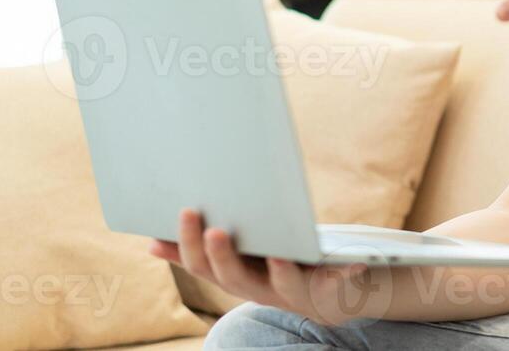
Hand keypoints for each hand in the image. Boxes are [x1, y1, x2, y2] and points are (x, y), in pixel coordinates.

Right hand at [148, 208, 371, 326]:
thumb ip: (200, 251)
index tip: (187, 210)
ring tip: (278, 254)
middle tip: (217, 229)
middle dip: (223, 255)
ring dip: (279, 272)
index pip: (202, 266)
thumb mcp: (238, 257)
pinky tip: (356, 267)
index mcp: (235, 275)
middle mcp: (258, 289)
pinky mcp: (326, 291)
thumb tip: (151, 242)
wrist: (325, 297)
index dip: (190, 244)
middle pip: (234, 279)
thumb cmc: (275, 265)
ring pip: (282, 287)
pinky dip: (344, 278)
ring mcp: (292, 294)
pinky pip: (335, 286)